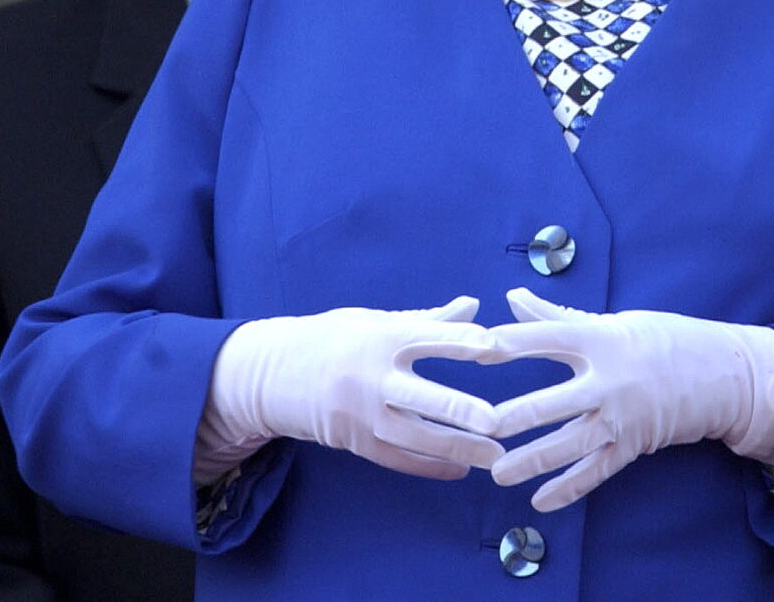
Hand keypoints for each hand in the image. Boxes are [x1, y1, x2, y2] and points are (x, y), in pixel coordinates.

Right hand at [204, 296, 502, 479]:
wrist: (275, 375)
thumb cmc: (336, 339)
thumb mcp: (375, 320)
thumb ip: (428, 320)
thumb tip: (474, 307)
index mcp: (378, 338)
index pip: (427, 338)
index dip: (462, 342)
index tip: (496, 347)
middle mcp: (371, 378)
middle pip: (421, 397)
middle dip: (459, 410)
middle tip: (498, 420)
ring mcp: (362, 415)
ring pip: (414, 437)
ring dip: (456, 448)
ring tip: (494, 455)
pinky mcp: (356, 442)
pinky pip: (398, 459)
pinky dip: (430, 466)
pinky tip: (460, 468)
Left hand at [484, 286, 773, 511]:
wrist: (720, 375)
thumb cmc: (659, 340)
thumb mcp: (611, 322)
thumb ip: (557, 317)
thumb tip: (512, 297)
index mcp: (602, 340)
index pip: (548, 338)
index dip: (512, 342)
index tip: (476, 348)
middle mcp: (609, 381)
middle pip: (554, 401)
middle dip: (515, 417)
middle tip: (480, 426)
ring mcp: (621, 419)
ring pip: (569, 445)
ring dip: (531, 461)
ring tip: (497, 474)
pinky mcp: (631, 447)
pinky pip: (595, 472)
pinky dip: (567, 489)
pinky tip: (539, 500)